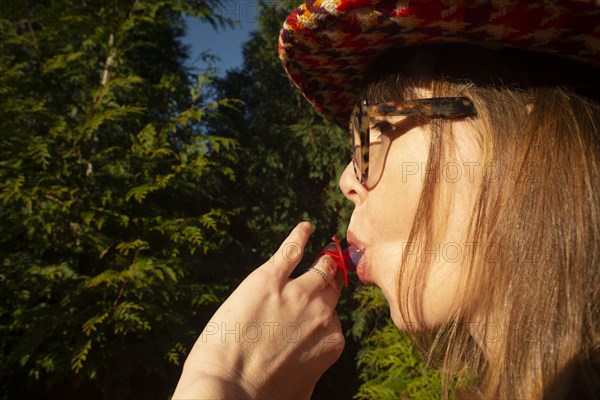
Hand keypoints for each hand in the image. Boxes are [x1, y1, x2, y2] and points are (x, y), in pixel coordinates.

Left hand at [173, 222, 344, 398]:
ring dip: (322, 260)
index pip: (333, 316)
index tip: (316, 308)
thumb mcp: (302, 385)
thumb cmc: (262, 398)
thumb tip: (308, 358)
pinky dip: (298, 236)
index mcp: (330, 339)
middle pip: (332, 288)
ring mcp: (297, 293)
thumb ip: (311, 362)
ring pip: (319, 267)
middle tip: (329, 269)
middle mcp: (320, 312)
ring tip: (322, 251)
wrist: (228, 392)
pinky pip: (291, 249)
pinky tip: (304, 227)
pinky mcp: (269, 279)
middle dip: (330, 281)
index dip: (322, 312)